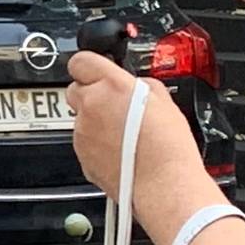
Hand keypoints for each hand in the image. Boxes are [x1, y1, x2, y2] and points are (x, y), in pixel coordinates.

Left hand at [62, 51, 202, 209]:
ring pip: (80, 117)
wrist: (164, 184)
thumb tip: (135, 85)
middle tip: (114, 105)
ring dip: (95, 120)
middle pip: (75, 89)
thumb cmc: (169, 147)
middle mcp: (91, 105)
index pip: (81, 61)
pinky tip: (119, 150)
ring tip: (123, 133)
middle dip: (91, 94)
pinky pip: (83, 140)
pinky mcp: (80, 153)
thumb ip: (143, 85)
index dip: (90, 66)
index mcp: (112, 86)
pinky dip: (95, 142)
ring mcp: (82, 131)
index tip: (97, 71)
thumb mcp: (165, 102)